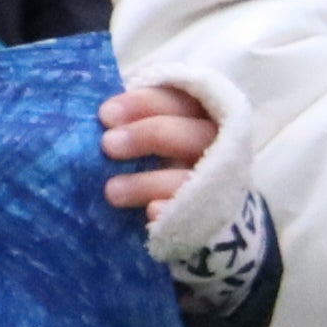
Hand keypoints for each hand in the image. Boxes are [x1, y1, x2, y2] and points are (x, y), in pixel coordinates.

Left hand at [100, 81, 219, 219]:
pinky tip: (151, 211)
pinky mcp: (216, 216)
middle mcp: (222, 149)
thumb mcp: (164, 133)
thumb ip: (142, 122)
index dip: (144, 104)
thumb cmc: (169, 166)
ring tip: (111, 191)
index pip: (180, 102)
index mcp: (208, 119)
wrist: (204, 223)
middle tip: (107, 145)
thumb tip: (103, 117)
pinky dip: (175, 209)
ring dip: (149, 182)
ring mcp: (222, 185)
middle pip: (192, 135)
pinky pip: (199, 214)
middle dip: (148, 135)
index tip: (106, 115)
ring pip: (194, 178)